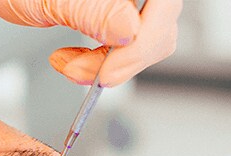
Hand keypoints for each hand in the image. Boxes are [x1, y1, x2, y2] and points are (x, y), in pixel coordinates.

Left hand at [0, 0, 181, 85]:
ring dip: (112, 64)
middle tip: (77, 73)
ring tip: (67, 65)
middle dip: (123, 59)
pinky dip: (105, 61)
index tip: (108, 71)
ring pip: (149, 39)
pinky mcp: (116, 14)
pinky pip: (130, 43)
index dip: (144, 40)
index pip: (164, 4)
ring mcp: (125, 1)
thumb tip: (130, 31)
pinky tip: (73, 61)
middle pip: (162, 24)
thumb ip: (91, 10)